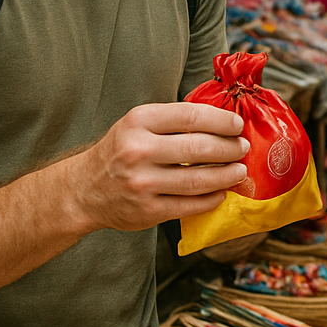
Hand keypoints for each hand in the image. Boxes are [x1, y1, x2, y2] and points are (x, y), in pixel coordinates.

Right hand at [66, 102, 248, 232]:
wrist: (83, 190)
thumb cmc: (120, 151)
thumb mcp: (138, 124)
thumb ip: (174, 120)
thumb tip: (223, 120)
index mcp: (138, 122)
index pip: (191, 116)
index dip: (221, 121)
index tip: (238, 125)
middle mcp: (138, 151)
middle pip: (199, 148)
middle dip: (229, 148)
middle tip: (242, 148)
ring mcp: (142, 183)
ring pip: (198, 179)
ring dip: (227, 175)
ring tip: (239, 171)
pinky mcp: (147, 210)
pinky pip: (190, 205)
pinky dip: (211, 198)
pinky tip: (221, 192)